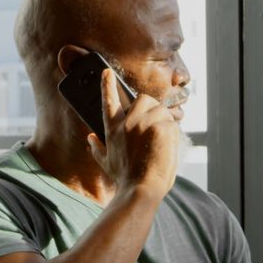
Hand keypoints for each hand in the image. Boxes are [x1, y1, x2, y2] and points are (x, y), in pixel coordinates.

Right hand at [87, 69, 179, 195]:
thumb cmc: (125, 178)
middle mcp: (127, 122)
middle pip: (143, 99)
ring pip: (160, 109)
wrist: (141, 189)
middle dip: (151, 109)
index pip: (109, 101)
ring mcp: (145, 123)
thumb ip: (97, 147)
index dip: (107, 85)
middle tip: (154, 126)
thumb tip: (89, 138)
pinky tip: (166, 147)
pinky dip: (172, 133)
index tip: (107, 73)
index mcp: (113, 128)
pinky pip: (172, 122)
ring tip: (160, 141)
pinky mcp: (161, 127)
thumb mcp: (106, 162)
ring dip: (164, 121)